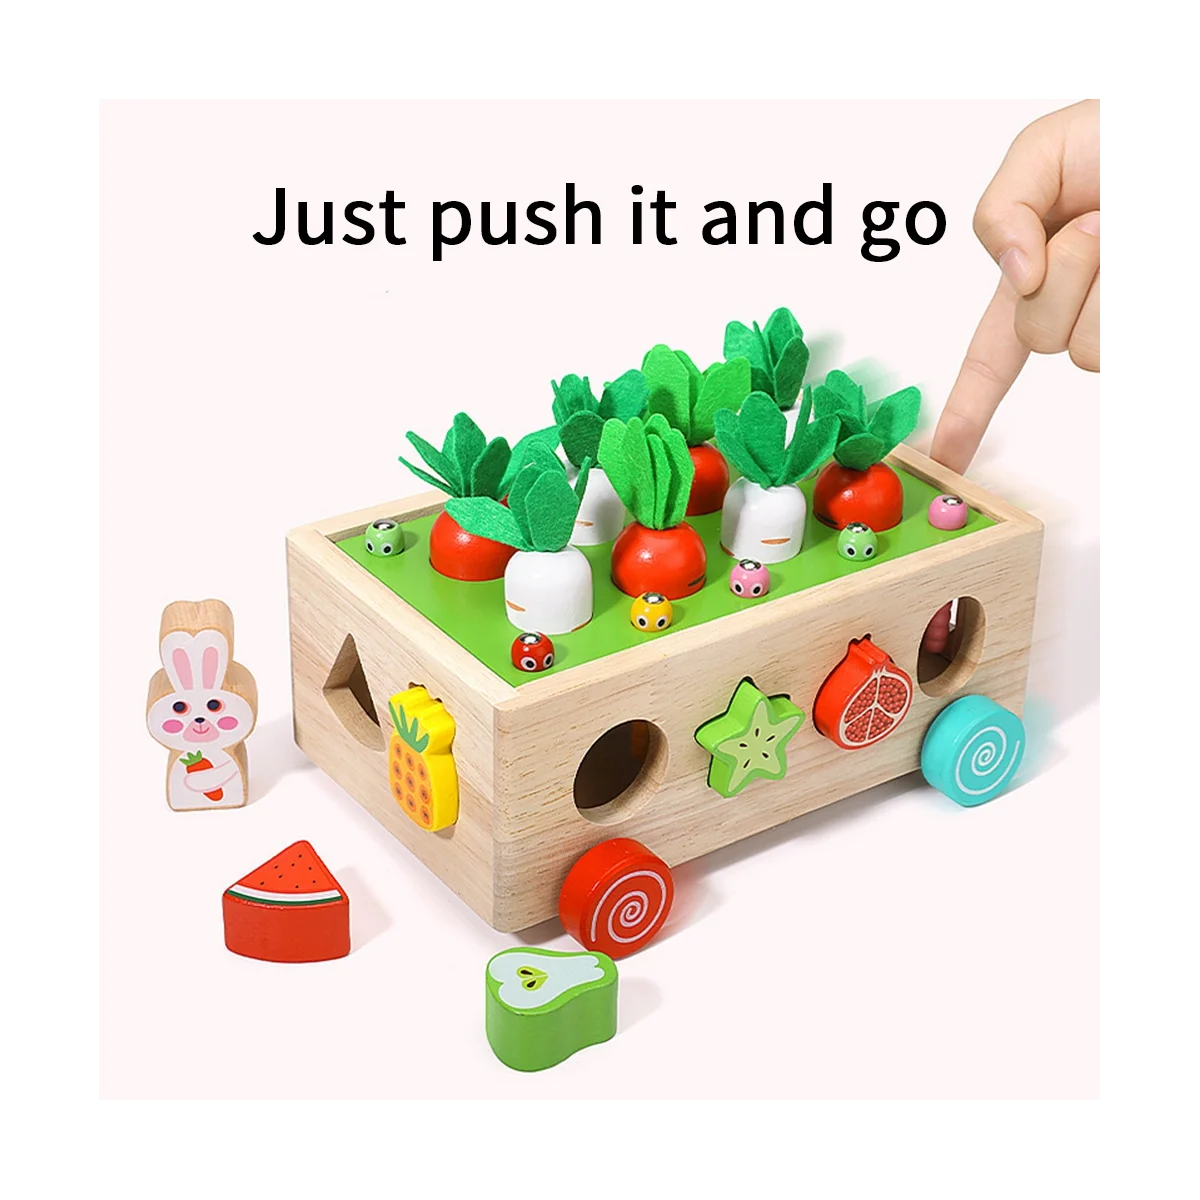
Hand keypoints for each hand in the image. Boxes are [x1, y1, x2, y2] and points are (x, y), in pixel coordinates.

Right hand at [930, 98, 1100, 475]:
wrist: (1184, 132)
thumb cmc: (1116, 135)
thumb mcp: (1041, 151)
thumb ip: (1000, 212)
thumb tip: (1014, 274)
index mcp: (1035, 274)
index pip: (990, 352)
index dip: (965, 407)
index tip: (945, 456)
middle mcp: (1076, 305)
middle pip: (1036, 339)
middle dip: (1060, 278)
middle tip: (1093, 222)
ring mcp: (1114, 319)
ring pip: (1082, 348)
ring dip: (1100, 283)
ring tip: (1119, 228)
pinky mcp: (1136, 330)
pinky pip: (1110, 345)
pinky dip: (1116, 296)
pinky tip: (1131, 257)